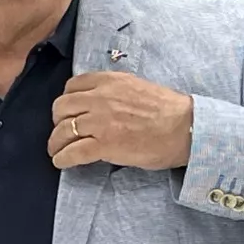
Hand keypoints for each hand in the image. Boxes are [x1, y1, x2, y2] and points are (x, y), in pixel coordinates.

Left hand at [50, 72, 193, 170]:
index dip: (67, 101)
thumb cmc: (168, 110)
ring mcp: (101, 122)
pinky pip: (73, 152)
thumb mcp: (137, 88)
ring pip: (63, 130)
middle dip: (58, 121)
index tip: (69, 111)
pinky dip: (63, 158)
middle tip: (63, 132)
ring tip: (57, 150)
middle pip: (61, 107)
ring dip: (56, 142)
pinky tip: (61, 162)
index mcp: (110, 82)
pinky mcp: (104, 145)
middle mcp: (101, 98)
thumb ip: (113, 92)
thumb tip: (98, 103)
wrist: (187, 129)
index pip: (72, 86)